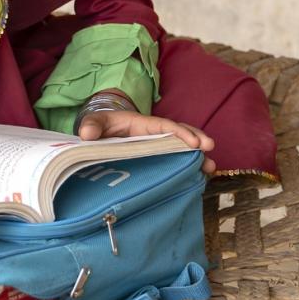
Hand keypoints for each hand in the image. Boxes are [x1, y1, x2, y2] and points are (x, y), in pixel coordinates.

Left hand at [76, 109, 216, 173]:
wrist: (101, 132)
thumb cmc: (101, 125)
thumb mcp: (95, 122)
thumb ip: (91, 125)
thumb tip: (87, 134)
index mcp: (142, 124)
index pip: (164, 126)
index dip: (180, 133)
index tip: (194, 143)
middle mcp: (154, 133)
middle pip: (180, 134)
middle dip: (197, 140)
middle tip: (211, 151)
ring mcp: (158, 145)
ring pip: (182, 148)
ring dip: (197, 156)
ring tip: (211, 168)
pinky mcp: (157, 156)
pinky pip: (175, 159)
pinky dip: (188, 166)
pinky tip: (198, 177)